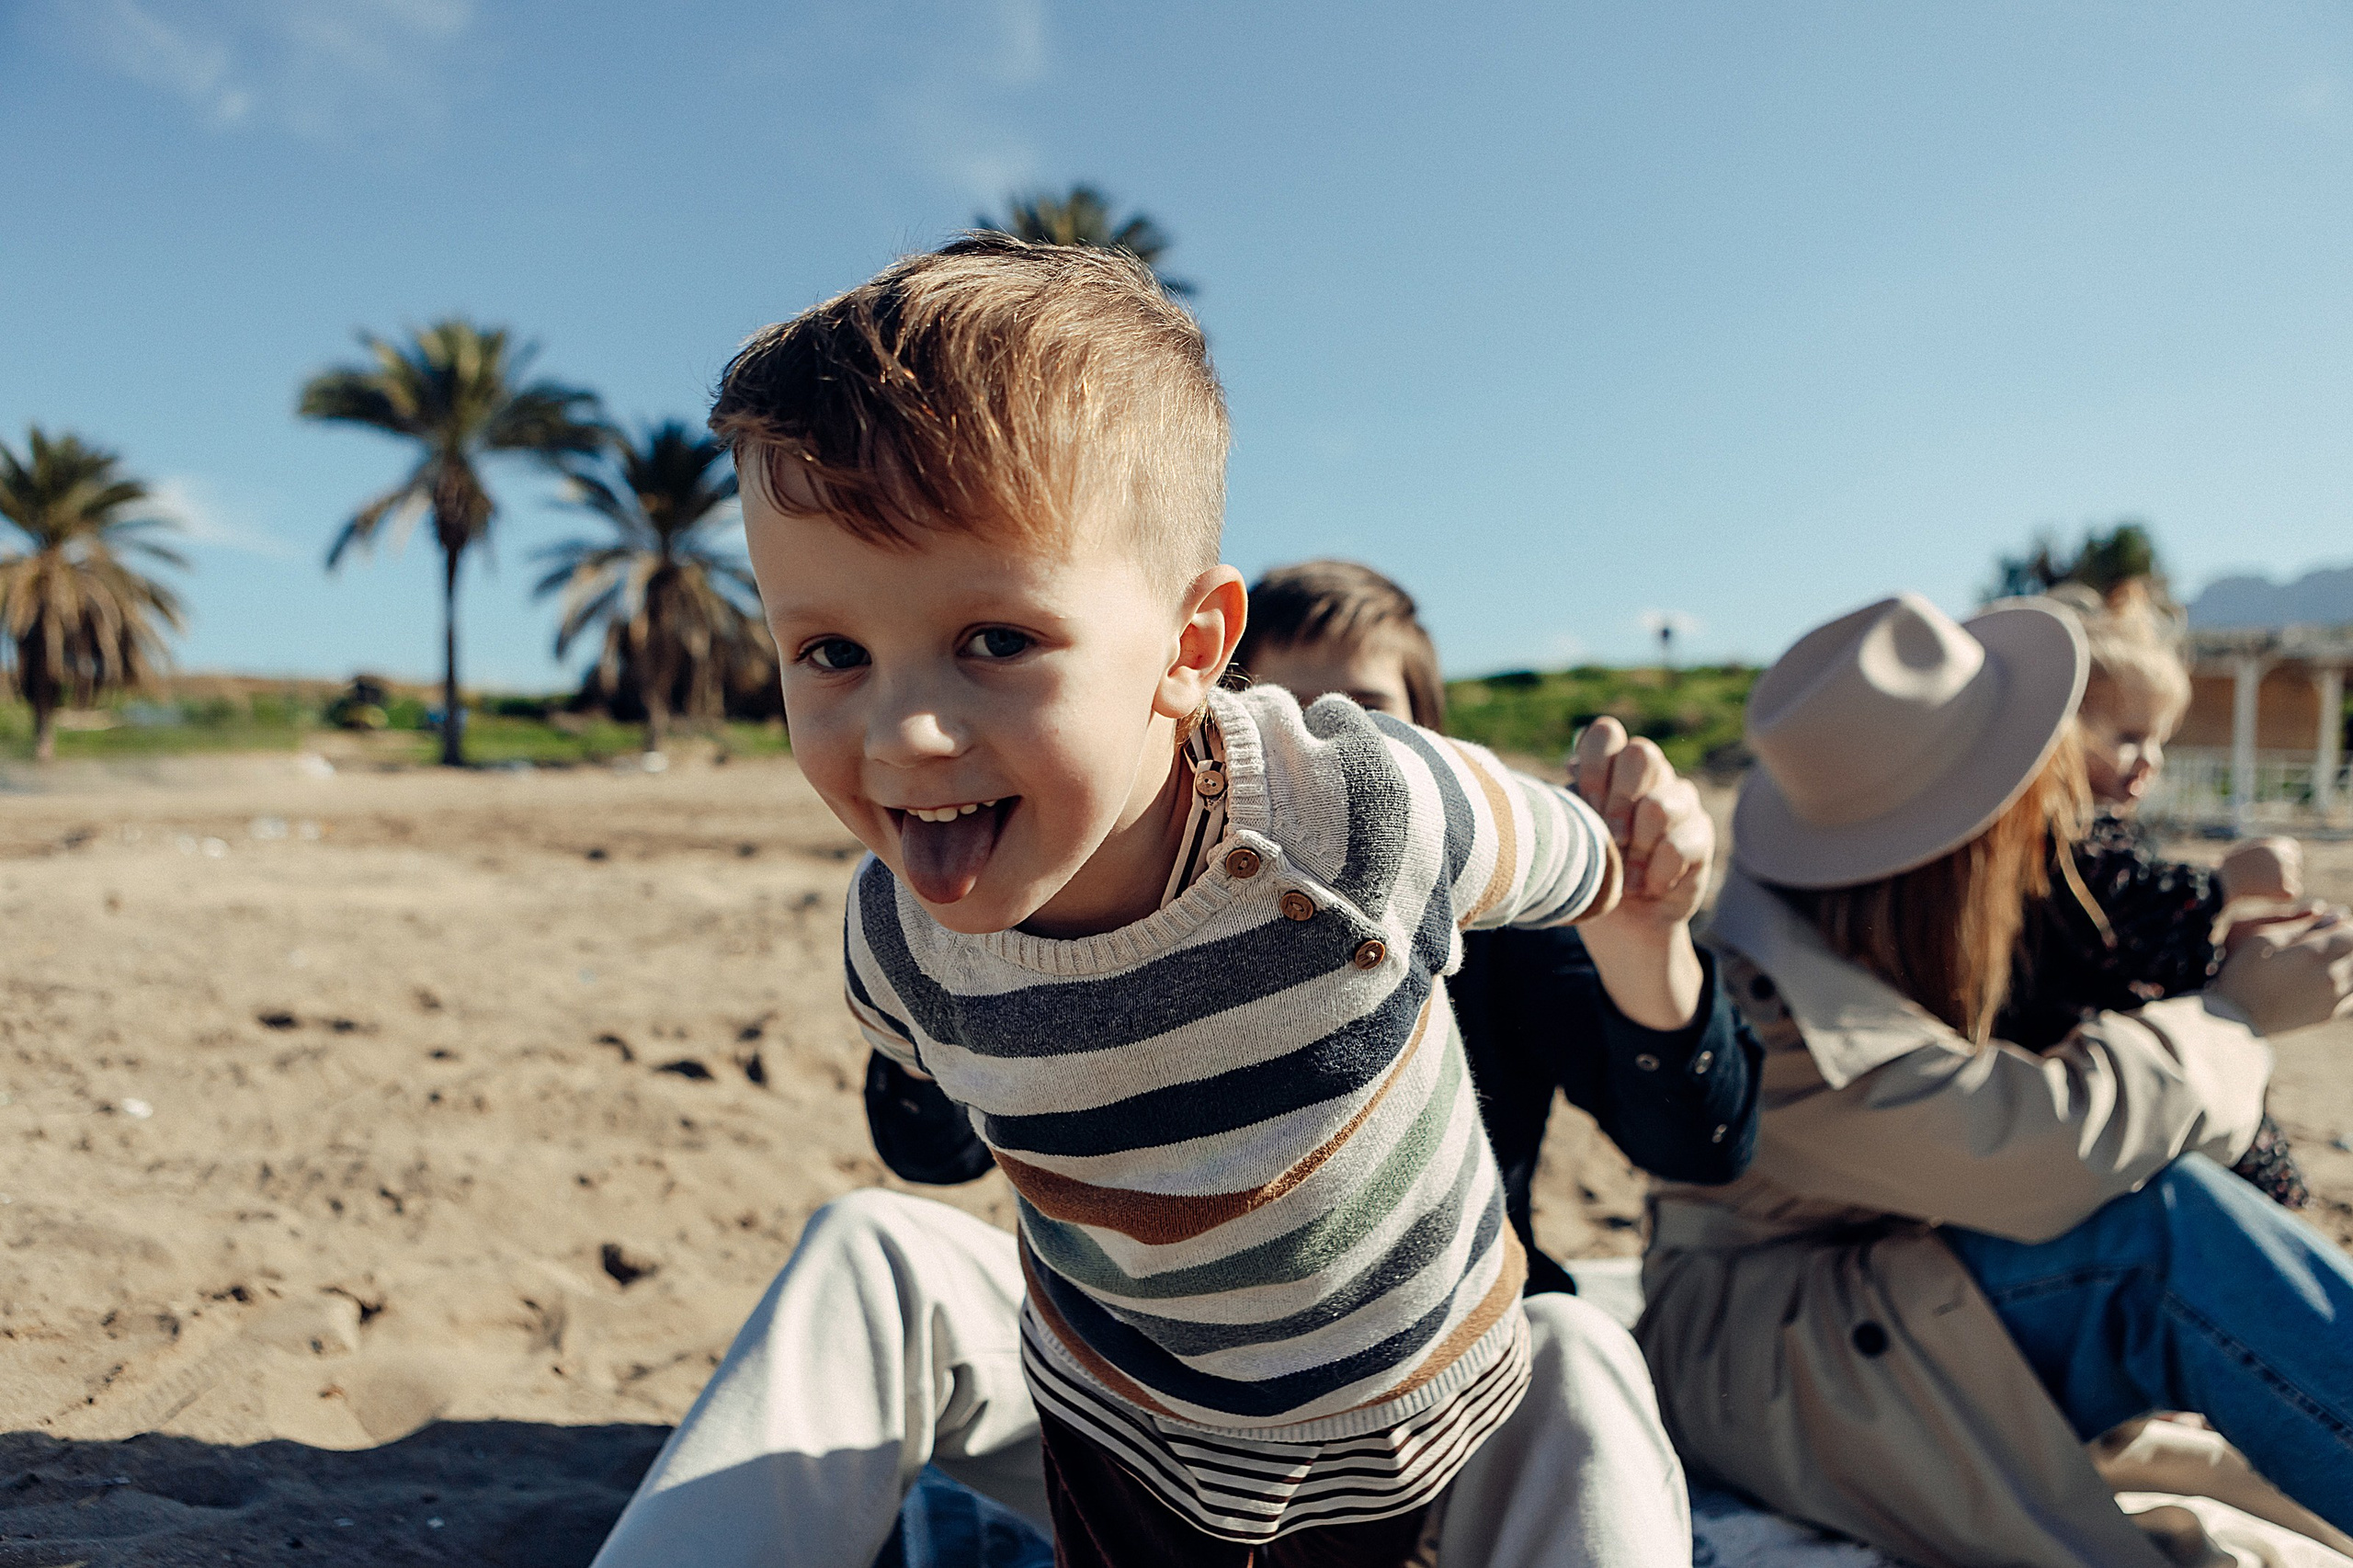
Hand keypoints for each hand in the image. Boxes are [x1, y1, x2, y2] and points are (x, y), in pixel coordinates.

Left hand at [1570, 718, 1712, 931]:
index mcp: (1609, 767)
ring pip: (1659, 805)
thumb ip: (1575, 800)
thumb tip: (1572, 765)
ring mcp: (1679, 800)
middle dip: (1618, 805)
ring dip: (1637, 850)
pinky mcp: (1701, 832)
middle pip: (1641, 754)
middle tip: (1611, 841)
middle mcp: (1648, 776)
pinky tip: (1649, 887)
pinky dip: (1656, 875)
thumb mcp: (1573, 837)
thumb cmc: (1590, 874)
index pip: (1605, 734)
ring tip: (1628, 875)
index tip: (1585, 807)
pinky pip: (1678, 845)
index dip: (1593, 769)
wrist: (1622, 924)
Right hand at [2211, 906, 2352, 1035]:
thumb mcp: (2262, 938)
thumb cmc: (2243, 973)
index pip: (2351, 933)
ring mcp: (2333, 999)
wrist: (2235, 1018)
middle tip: (2330, 941)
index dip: (2344, 926)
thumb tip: (2336, 916)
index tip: (2330, 924)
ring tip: (2331, 959)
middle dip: (2348, 944)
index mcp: (2314, 954)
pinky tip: (2333, 980)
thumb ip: (2300, 925)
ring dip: (2349, 963)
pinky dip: (2349, 984)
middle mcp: (2331, 977)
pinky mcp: (2329, 1014)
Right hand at [2221, 837, 2302, 904]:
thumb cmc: (2230, 868)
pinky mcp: (2284, 887)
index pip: (2293, 851)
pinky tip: (2265, 895)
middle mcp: (2282, 854)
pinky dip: (2281, 897)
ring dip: (2281, 886)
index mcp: (2274, 842)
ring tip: (2259, 887)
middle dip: (2284, 875)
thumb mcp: (2248, 849)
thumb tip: (2285, 853)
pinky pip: (2291, 894)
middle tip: (2262, 881)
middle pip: (2295, 867)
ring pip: (2294, 881)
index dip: (2287, 860)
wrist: (2221, 883)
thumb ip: (2267, 849)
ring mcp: (2284, 871)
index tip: (2274, 870)